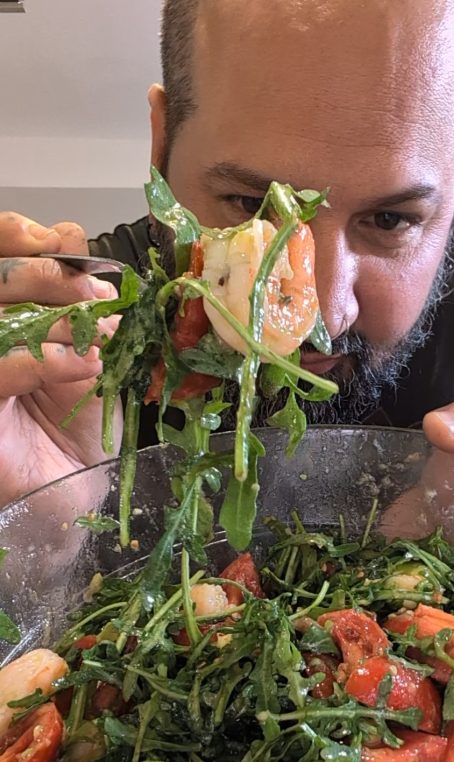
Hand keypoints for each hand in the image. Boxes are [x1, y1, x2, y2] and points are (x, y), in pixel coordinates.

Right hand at [0, 213, 121, 506]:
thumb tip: (70, 240)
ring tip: (92, 334)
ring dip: (46, 315)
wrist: (71, 492)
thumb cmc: (74, 425)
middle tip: (89, 294)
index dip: (16, 233)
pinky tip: (80, 365)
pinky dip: (39, 361)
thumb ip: (76, 300)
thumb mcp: (85, 351)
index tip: (62, 241)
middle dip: (41, 273)